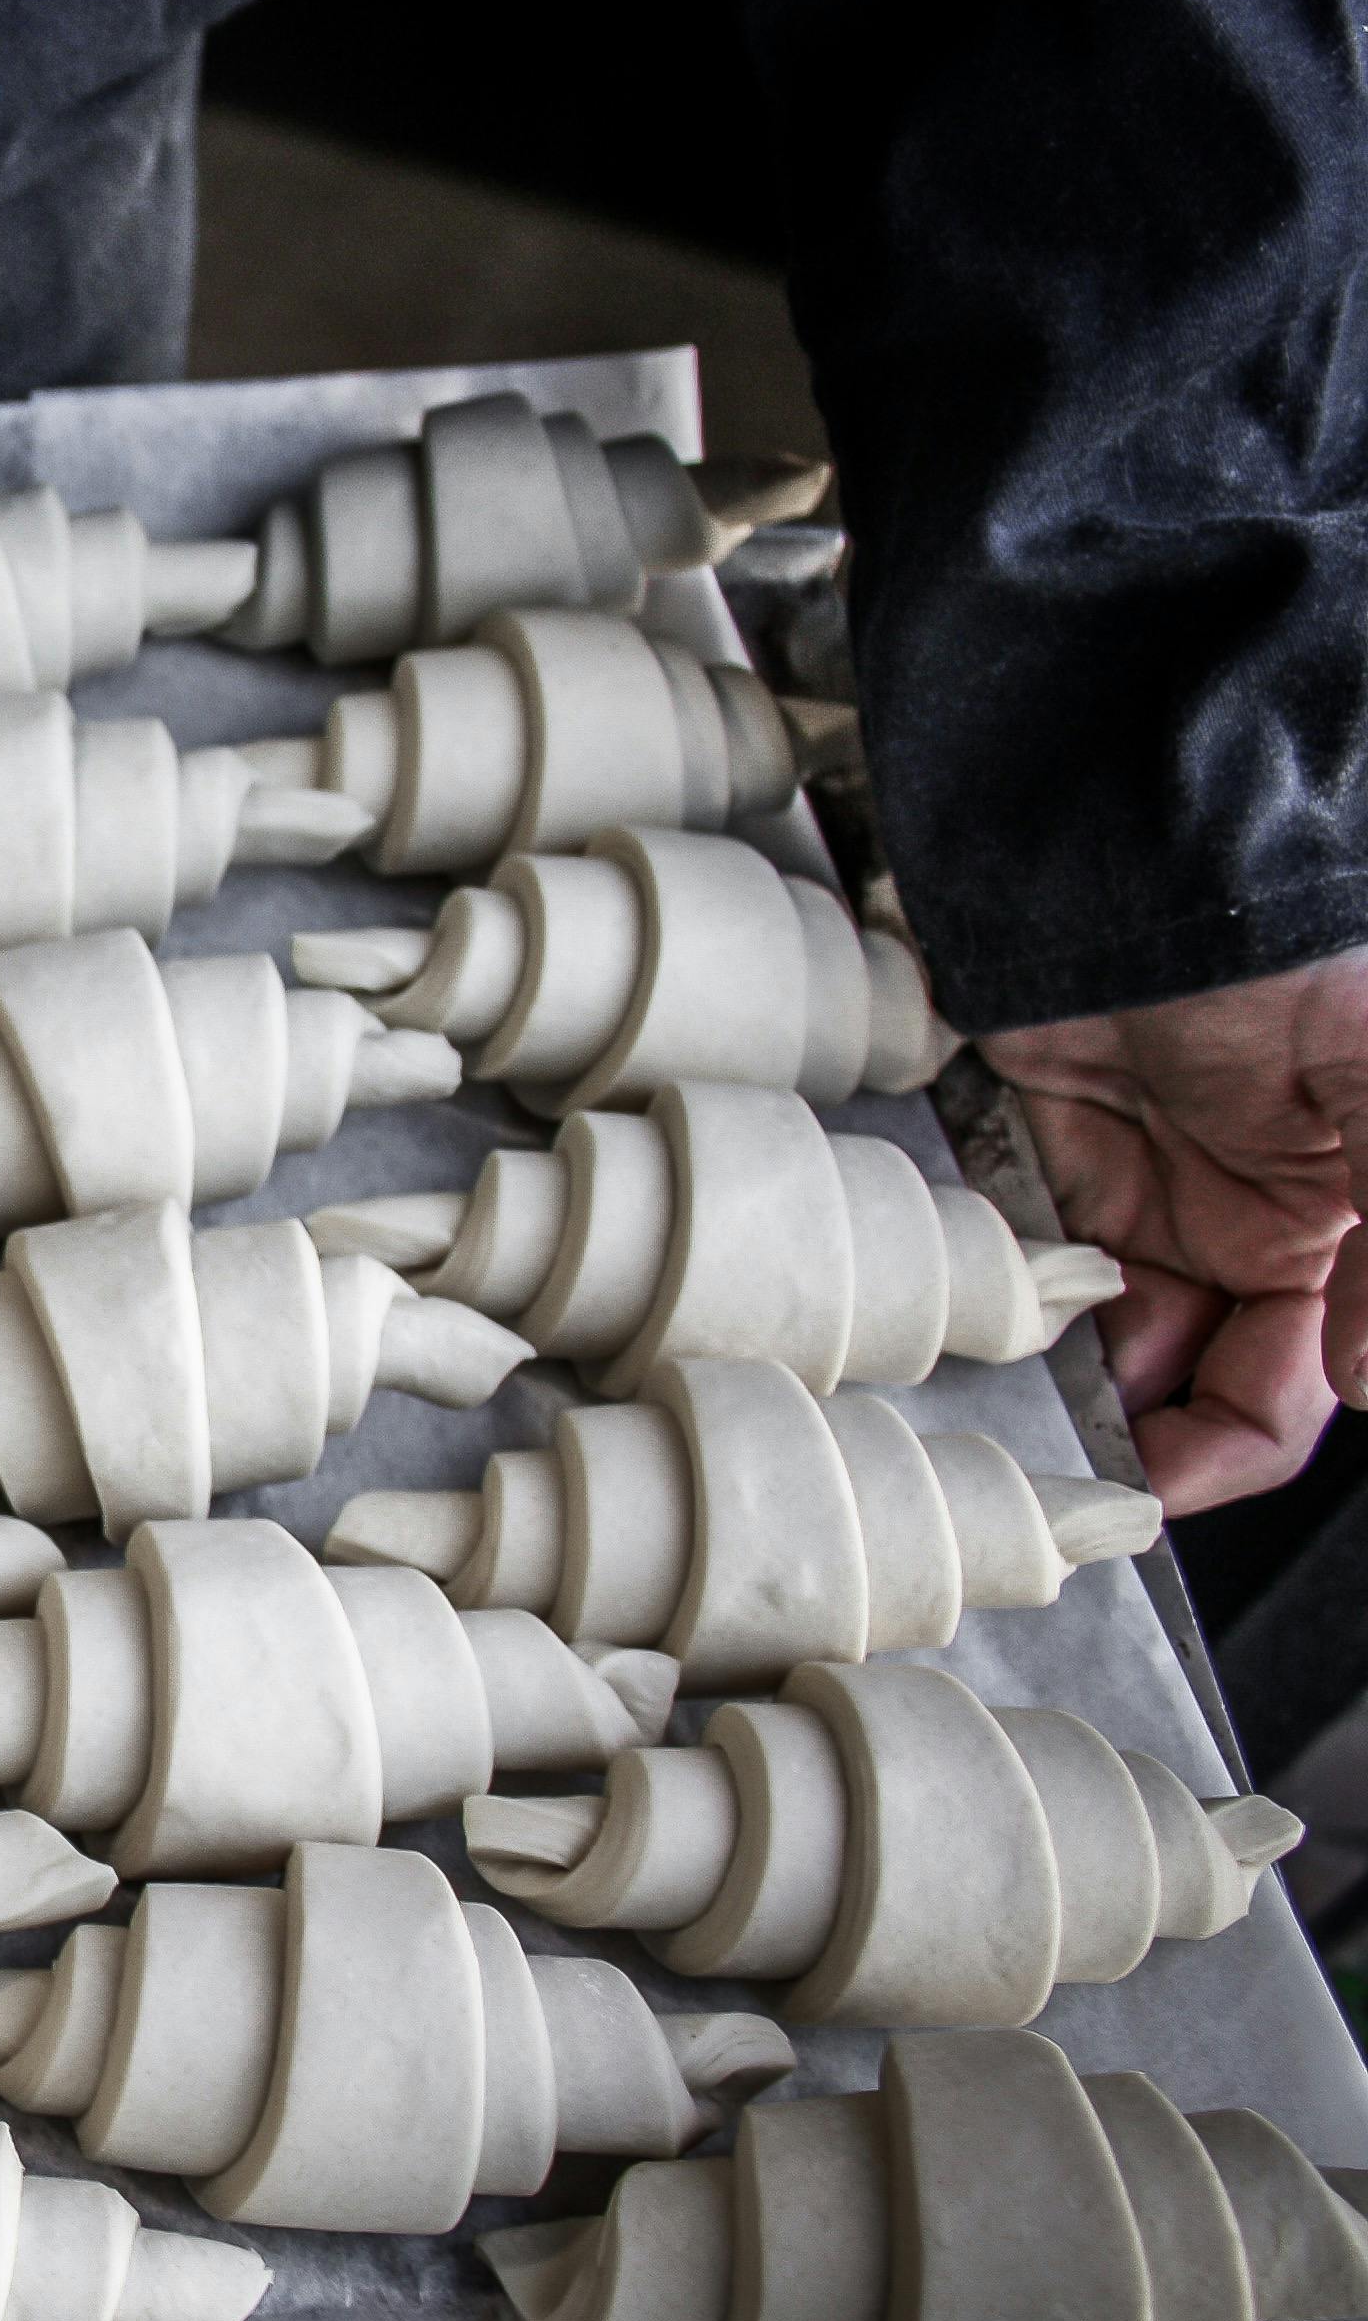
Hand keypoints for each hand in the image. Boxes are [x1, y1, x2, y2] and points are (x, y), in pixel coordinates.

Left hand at [978, 947, 1367, 1511]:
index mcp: (1339, 1225)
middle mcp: (1248, 1222)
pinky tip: (987, 1299)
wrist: (1154, 838)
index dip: (1233, 1446)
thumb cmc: (1298, 937)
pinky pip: (1024, 1255)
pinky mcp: (1048, 1152)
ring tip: (1023, 1380)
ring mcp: (1146, 1191)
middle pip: (1190, 1380)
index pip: (1291, 1388)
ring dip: (1061, 1370)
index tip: (1163, 1483)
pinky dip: (1004, 1291)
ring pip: (1100, 1334)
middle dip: (1135, 1425)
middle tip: (1069, 1451)